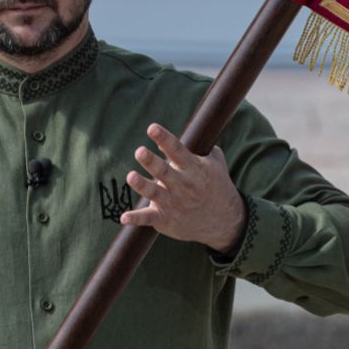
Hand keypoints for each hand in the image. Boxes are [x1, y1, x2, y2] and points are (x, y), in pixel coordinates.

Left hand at [121, 124, 245, 251]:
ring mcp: (173, 203)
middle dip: (151, 162)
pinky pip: (148, 218)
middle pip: (163, 171)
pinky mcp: (165, 219)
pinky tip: (123, 217)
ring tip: (130, 176)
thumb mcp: (216, 165)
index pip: (177, 150)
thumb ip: (202, 149)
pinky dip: (136, 218)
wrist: (224, 221)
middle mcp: (182, 185)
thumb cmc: (217, 187)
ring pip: (154, 193)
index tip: (152, 128)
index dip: (164, 139)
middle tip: (139, 151)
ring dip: (142, 185)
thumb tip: (184, 134)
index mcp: (194, 168)